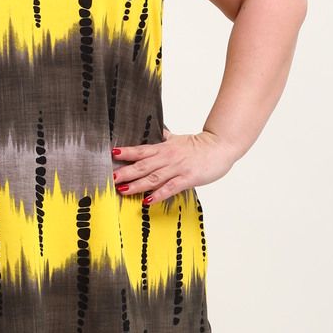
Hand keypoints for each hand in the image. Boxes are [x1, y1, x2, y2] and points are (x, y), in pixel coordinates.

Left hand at [111, 126, 236, 203]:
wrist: (221, 146)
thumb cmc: (201, 145)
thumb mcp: (179, 139)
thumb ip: (165, 138)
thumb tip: (157, 131)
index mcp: (164, 148)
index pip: (141, 150)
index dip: (127, 152)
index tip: (112, 154)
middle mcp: (168, 157)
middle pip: (143, 165)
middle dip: (126, 172)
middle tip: (111, 178)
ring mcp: (178, 168)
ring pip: (154, 177)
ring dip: (137, 184)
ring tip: (123, 190)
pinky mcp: (188, 178)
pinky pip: (170, 187)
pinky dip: (158, 194)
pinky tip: (148, 200)